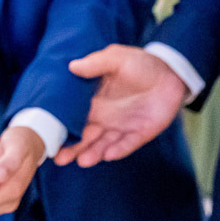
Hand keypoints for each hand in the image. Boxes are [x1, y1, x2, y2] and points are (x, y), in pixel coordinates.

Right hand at [55, 45, 187, 167]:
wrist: (171, 74)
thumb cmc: (141, 64)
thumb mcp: (117, 58)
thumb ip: (96, 64)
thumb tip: (72, 66)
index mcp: (94, 100)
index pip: (74, 116)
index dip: (62, 126)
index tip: (48, 135)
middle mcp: (104, 117)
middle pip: (85, 136)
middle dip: (73, 148)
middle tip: (59, 159)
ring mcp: (121, 127)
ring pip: (103, 144)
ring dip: (93, 153)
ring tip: (82, 161)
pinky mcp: (139, 134)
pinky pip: (127, 144)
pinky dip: (118, 150)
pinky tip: (108, 156)